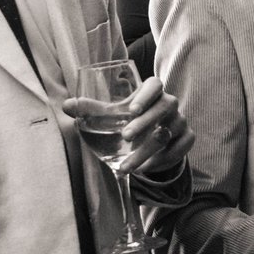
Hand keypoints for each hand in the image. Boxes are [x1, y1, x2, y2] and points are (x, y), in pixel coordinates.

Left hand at [61, 75, 192, 178]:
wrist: (154, 140)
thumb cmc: (130, 120)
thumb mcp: (112, 115)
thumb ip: (91, 109)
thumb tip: (66, 105)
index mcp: (152, 92)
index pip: (154, 85)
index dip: (145, 95)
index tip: (131, 109)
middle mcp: (169, 104)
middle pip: (164, 107)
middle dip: (144, 123)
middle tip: (125, 137)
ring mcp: (181, 121)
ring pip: (168, 134)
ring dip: (146, 151)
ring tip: (126, 166)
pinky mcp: (187, 139)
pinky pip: (179, 150)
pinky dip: (162, 161)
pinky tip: (146, 169)